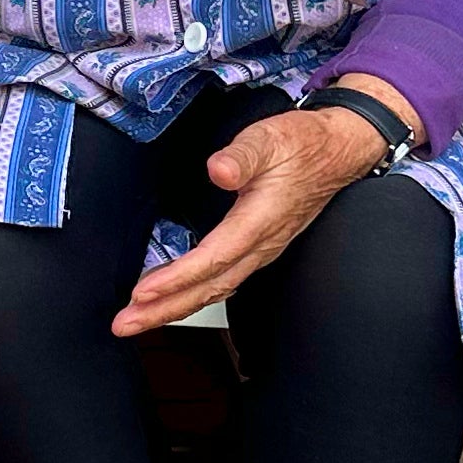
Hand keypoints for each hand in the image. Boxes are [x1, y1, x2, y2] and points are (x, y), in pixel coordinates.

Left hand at [112, 75, 420, 337]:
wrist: (337, 151)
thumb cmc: (302, 143)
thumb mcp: (270, 138)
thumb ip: (243, 155)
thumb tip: (218, 170)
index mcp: (260, 221)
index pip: (213, 259)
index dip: (176, 279)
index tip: (141, 292)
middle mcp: (261, 245)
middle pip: (209, 288)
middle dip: (165, 309)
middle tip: (125, 324)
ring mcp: (260, 250)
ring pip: (214, 289)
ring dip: (174, 307)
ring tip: (137, 319)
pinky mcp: (257, 248)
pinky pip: (221, 280)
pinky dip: (191, 294)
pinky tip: (169, 297)